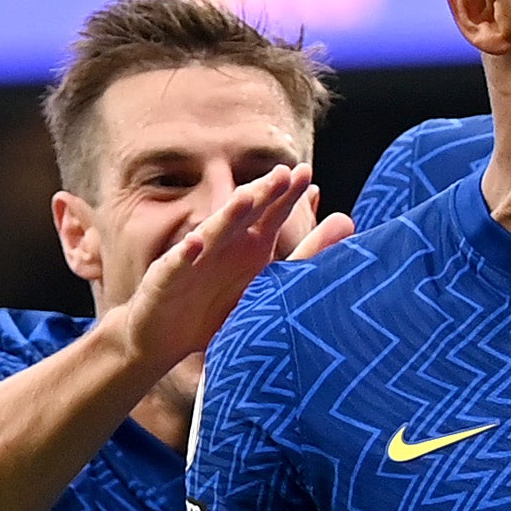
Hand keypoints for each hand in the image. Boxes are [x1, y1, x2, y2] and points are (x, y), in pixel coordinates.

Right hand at [113, 163, 332, 378]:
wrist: (162, 337)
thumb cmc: (216, 308)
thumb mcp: (265, 285)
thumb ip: (306, 256)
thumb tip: (348, 221)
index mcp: (249, 244)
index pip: (271, 213)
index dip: (287, 194)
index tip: (307, 173)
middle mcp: (223, 243)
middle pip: (245, 214)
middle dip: (263, 194)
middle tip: (285, 174)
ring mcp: (193, 258)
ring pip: (212, 233)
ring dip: (229, 215)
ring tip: (247, 198)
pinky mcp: (166, 279)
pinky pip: (176, 265)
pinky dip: (185, 254)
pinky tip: (195, 244)